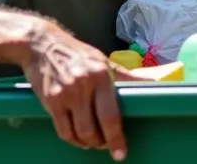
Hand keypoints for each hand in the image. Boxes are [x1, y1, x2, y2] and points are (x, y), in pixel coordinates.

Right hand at [22, 20, 145, 159]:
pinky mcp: (50, 101)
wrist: (42, 44)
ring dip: (87, 143)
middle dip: (102, 143)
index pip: (111, 115)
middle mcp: (84, 85)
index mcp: (101, 75)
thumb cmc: (77, 53)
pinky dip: (72, 139)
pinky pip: (63, 131)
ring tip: (92, 141)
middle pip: (94, 129)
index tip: (120, 152)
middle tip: (106, 146)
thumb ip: (126, 76)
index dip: (116, 138)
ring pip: (79, 133)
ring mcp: (65, 94)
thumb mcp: (103, 60)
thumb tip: (154, 81)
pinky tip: (77, 137)